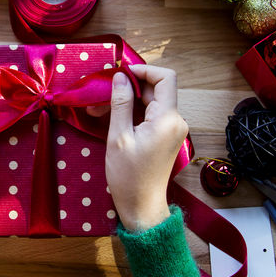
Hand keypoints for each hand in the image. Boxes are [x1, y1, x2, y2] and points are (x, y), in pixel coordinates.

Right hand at [105, 65, 187, 231]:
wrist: (141, 206)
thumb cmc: (128, 176)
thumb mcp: (119, 137)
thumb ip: (120, 103)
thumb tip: (120, 76)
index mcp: (167, 119)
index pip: (165, 77)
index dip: (144, 70)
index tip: (121, 74)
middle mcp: (175, 121)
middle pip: (156, 89)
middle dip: (129, 86)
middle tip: (101, 94)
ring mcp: (172, 129)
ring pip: (151, 102)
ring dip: (128, 100)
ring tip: (99, 108)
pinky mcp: (166, 137)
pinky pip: (151, 115)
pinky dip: (133, 112)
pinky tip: (111, 118)